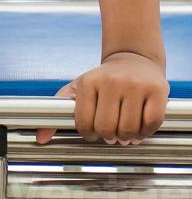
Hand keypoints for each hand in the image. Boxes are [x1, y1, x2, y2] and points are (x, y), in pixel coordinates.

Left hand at [36, 52, 168, 144]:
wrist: (133, 60)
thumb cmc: (102, 80)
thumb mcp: (78, 88)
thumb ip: (58, 112)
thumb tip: (40, 138)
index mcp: (89, 82)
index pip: (84, 122)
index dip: (88, 134)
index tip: (93, 134)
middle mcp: (111, 82)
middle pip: (107, 128)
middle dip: (108, 137)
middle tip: (111, 135)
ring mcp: (135, 86)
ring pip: (129, 129)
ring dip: (128, 138)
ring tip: (125, 133)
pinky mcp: (157, 91)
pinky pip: (152, 123)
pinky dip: (146, 132)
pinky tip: (140, 128)